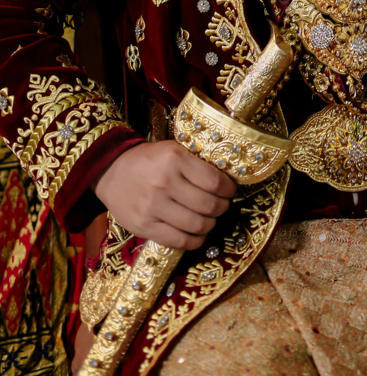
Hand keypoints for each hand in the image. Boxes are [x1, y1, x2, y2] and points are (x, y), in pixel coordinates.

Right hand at [94, 140, 235, 249]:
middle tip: (222, 206)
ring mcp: (153, 207)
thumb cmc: (148, 160)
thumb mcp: (173, 150)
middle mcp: (164, 183)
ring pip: (196, 225)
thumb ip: (195, 164)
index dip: (228, 189)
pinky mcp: (144, 227)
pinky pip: (178, 241)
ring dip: (210, 225)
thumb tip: (225, 181)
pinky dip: (194, 241)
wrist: (111, 171)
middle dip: (222, 208)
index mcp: (175, 160)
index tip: (230, 191)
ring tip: (210, 220)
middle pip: (208, 205)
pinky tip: (197, 235)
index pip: (214, 181)